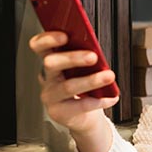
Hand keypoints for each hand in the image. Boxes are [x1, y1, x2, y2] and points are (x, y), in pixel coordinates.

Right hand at [29, 30, 118, 151]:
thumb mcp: (82, 67)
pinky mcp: (59, 112)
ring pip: (68, 86)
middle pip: (52, 64)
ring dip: (91, 80)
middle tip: (93, 57)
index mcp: (51, 59)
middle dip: (73, 58)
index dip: (48, 39)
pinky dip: (99, 100)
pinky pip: (80, 106)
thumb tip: (95, 47)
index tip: (64, 36)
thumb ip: (84, 54)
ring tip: (109, 76)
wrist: (82, 115)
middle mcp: (47, 77)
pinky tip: (111, 97)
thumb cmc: (82, 84)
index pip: (40, 46)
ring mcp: (51, 96)